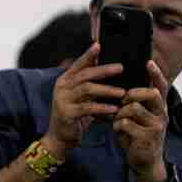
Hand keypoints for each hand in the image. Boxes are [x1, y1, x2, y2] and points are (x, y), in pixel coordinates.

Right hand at [44, 43, 125, 157]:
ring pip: (86, 89)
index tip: (99, 45)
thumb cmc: (74, 114)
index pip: (78, 64)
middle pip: (84, 74)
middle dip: (103, 70)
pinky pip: (87, 108)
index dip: (88, 55)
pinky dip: (102, 107)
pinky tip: (114, 109)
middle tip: (121, 67)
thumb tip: (108, 67)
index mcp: (64, 80)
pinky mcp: (67, 113)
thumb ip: (89, 83)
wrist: (59, 137)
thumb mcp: (80, 96)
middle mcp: (61, 87)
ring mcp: (62, 100)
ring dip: (106, 90)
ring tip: (122, 92)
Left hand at [113, 60, 168, 181]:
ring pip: (134, 107)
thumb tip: (112, 83)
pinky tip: (117, 130)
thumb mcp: (134, 116)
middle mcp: (161, 113)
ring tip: (117, 119)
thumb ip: (129, 101)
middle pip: (151, 93)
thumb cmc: (135, 133)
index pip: (160, 86)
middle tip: (123, 100)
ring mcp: (157, 125)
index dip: (155, 74)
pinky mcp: (148, 137)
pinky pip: (126, 123)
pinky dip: (117, 125)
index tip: (148, 61)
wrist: (142, 161)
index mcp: (158, 105)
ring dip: (120, 112)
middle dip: (132, 93)